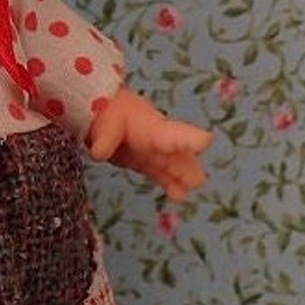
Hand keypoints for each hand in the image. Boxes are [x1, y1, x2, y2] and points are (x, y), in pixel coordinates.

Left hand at [88, 87, 211, 201]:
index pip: (171, 132)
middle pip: (179, 153)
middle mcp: (160, 139)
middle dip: (187, 167)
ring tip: (181, 196)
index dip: (188, 137)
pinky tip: (179, 196)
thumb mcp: (107, 120)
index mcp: (151, 126)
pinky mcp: (145, 161)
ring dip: (181, 178)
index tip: (204, 141)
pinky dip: (170, 184)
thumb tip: (100, 152)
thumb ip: (105, 136)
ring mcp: (155, 151)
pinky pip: (161, 173)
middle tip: (195, 182)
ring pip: (174, 166)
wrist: (103, 109)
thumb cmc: (110, 109)